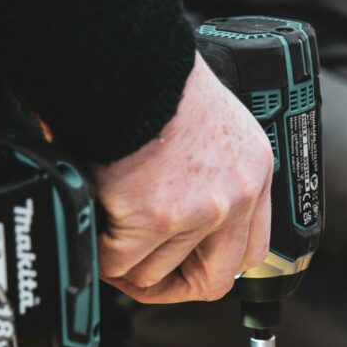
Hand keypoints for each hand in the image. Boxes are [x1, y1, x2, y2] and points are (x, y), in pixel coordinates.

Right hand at [90, 52, 272, 303]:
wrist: (128, 59)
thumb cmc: (156, 79)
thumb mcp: (212, 124)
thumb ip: (209, 172)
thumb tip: (180, 214)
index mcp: (253, 173)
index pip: (251, 251)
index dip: (214, 265)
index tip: (188, 265)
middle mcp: (234, 199)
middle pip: (213, 280)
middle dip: (173, 286)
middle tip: (142, 274)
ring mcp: (195, 213)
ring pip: (155, 274)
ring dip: (126, 264)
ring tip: (106, 238)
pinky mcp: (151, 218)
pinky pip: (118, 264)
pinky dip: (99, 253)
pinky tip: (93, 227)